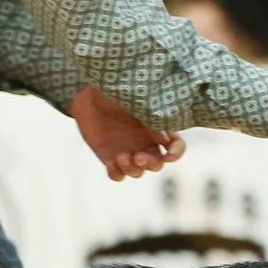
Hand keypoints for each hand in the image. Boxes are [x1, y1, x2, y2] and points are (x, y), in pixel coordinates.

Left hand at [71, 86, 185, 181]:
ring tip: (121, 156)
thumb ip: (154, 113)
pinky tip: (111, 162)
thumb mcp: (139, 101)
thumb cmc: (117, 93)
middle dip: (150, 164)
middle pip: (156, 165)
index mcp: (155, 130)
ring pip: (137, 172)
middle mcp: (144, 143)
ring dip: (132, 169)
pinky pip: (117, 175)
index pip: (175, 147)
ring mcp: (127, 151)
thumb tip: (167, 126)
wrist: (90, 96)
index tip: (168, 155)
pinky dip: (116, 173)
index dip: (176, 153)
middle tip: (138, 156)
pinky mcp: (108, 157)